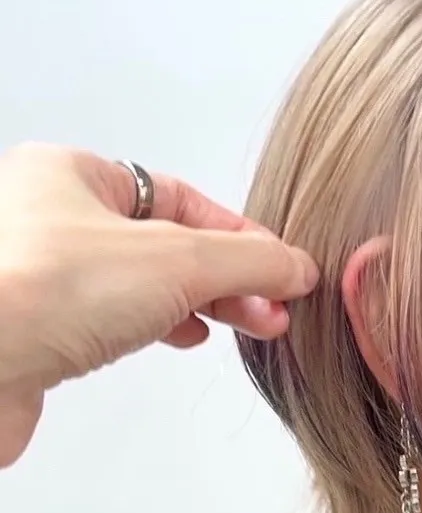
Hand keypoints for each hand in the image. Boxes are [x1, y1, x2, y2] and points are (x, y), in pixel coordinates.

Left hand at [0, 142, 318, 467]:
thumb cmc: (47, 290)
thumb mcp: (178, 260)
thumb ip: (250, 262)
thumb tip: (296, 266)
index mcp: (72, 174)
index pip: (179, 197)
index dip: (239, 234)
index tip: (282, 269)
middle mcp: (49, 216)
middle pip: (165, 242)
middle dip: (228, 278)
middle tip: (272, 310)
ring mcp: (39, 277)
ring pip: (140, 283)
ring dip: (197, 304)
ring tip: (244, 328)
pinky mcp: (34, 331)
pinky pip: (110, 320)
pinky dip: (155, 328)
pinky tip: (181, 339)